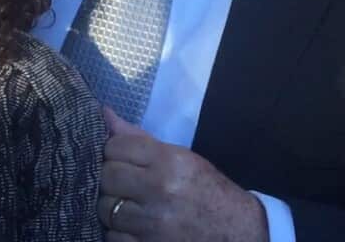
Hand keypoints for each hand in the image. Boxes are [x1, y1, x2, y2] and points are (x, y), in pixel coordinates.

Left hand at [98, 106, 268, 241]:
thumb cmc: (207, 191)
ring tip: (129, 207)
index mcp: (170, 162)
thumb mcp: (181, 158)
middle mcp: (161, 190)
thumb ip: (139, 139)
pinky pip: (113, 236)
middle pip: (107, 177)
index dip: (113, 152)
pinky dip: (119, 233)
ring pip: (105, 209)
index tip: (121, 159)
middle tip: (123, 185)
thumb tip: (105, 114)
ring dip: (112, 208)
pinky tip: (135, 228)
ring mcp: (155, 223)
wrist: (240, 232)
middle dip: (110, 180)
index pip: (116, 147)